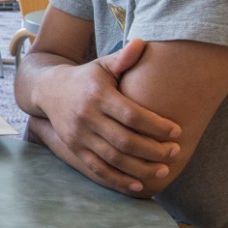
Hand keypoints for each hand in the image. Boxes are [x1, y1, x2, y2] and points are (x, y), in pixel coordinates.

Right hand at [36, 39, 181, 192]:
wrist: (49, 90)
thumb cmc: (87, 77)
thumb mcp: (103, 64)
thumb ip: (124, 58)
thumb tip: (142, 43)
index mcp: (97, 95)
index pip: (131, 115)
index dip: (156, 126)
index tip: (177, 131)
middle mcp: (86, 117)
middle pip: (124, 141)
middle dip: (154, 150)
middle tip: (175, 152)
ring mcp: (78, 136)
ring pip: (113, 159)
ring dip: (141, 168)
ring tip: (164, 169)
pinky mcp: (74, 149)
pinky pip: (98, 170)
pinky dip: (119, 181)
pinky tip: (139, 185)